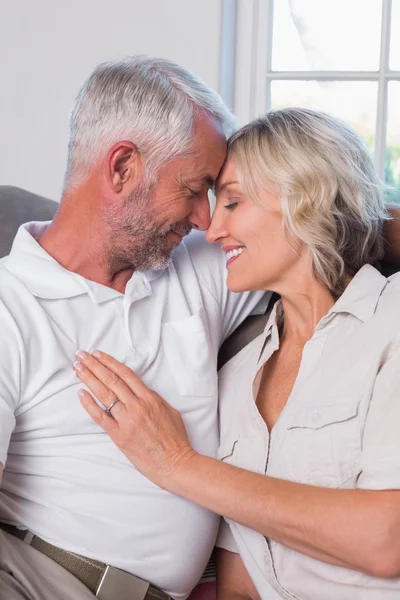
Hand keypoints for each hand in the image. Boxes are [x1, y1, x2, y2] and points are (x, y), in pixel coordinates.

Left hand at [73, 350, 196, 487]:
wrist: (175, 463)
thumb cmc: (176, 439)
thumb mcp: (169, 411)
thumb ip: (154, 398)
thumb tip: (141, 391)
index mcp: (150, 398)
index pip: (126, 374)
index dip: (110, 362)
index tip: (98, 354)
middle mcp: (137, 406)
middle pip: (112, 380)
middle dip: (95, 365)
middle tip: (81, 355)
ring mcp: (127, 421)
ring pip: (105, 395)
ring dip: (89, 379)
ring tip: (77, 368)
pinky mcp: (120, 436)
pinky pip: (101, 417)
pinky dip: (89, 405)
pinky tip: (81, 393)